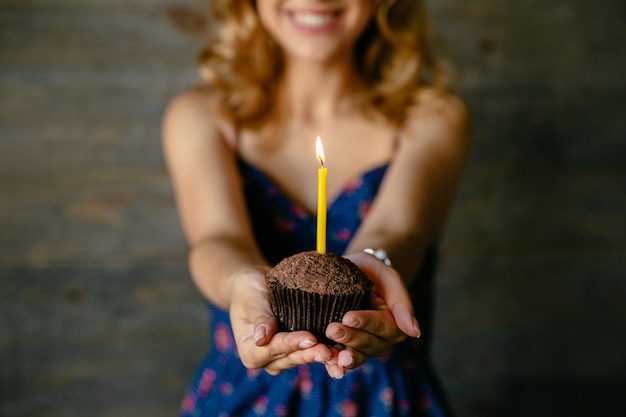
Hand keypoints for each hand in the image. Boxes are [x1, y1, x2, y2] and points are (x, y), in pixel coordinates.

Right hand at [228, 269, 333, 374]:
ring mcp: (282, 358)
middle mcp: (266, 360)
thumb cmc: (250, 291)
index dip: (292, 343)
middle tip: (329, 351)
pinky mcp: (296, 350)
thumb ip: (259, 318)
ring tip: (340, 355)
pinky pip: (312, 352)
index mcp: (250, 351)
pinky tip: (343, 350)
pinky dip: (328, 352)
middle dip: (311, 354)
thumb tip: (261, 339)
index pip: (273, 348)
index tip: (310, 337)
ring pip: (304, 358)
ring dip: (322, 357)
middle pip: (291, 358)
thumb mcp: (252, 299)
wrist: (256, 286)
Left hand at [322, 252, 420, 377]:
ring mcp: (362, 346)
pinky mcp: (343, 348)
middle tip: (332, 329)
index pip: (384, 327)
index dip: (367, 324)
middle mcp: (380, 339)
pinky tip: (324, 363)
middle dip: (351, 339)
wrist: (349, 271)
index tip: (348, 317)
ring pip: (357, 357)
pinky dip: (333, 365)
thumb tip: (415, 332)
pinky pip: (341, 360)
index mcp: (393, 322)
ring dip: (343, 358)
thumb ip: (402, 302)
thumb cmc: (371, 271)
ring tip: (328, 355)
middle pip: (371, 346)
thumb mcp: (387, 277)